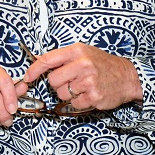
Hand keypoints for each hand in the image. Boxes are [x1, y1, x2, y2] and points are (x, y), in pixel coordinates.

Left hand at [21, 42, 141, 113]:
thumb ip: (63, 57)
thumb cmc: (102, 64)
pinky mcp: (94, 96)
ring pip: (62, 94)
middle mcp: (82, 64)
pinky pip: (74, 104)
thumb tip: (37, 60)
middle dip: (58, 84)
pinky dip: (79, 102)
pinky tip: (89, 94)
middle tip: (71, 81)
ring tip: (82, 87)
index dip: (34, 70)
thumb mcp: (84, 53)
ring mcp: (89, 81)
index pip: (48, 59)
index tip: (27, 77)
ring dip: (69, 94)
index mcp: (77, 51)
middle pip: (53, 80)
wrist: (127, 77)